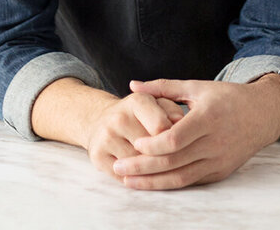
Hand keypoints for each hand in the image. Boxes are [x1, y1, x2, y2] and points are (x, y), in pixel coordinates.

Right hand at [30, 78, 184, 179]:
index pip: (161, 127)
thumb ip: (173, 111)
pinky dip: (136, 179)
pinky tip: (143, 174)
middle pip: (149, 149)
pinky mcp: (97, 156)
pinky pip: (123, 177)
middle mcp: (119, 117)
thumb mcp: (158, 105)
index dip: (174, 139)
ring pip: (137, 166)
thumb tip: (181, 123)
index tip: (181, 144)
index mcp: (138, 101)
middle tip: (174, 160)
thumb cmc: (140, 115)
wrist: (101, 120)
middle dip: (163, 156)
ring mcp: (106, 138)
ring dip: (150, 170)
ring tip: (159, 167)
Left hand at [112, 74, 279, 189]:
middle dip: (143, 168)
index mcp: (208, 118)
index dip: (152, 145)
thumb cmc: (227, 97)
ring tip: (128, 181)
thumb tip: (133, 85)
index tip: (135, 143)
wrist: (262, 114)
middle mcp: (214, 142)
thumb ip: (163, 87)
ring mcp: (218, 160)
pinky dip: (170, 184)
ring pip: (181, 178)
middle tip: (118, 168)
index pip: (175, 139)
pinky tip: (152, 182)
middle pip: (173, 162)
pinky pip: (191, 181)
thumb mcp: (197, 87)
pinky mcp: (220, 172)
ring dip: (152, 182)